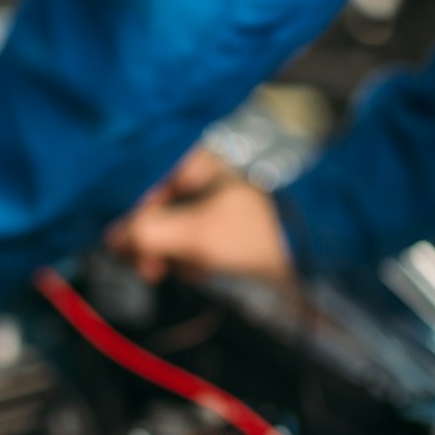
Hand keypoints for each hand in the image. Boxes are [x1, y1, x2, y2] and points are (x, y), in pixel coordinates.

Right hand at [106, 148, 293, 283]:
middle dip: (157, 244)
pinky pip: (201, 235)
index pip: (144, 192)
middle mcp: (203, 173)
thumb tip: (111, 239)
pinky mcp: (234, 218)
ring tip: (193, 270)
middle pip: (160, 211)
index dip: (133, 225)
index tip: (130, 255)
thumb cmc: (257, 228)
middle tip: (155, 271)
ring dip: (179, 252)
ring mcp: (220, 195)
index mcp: (192, 162)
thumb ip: (147, 235)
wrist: (323, 241)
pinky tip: (208, 269)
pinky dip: (199, 253)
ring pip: (179, 226)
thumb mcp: (195, 234)